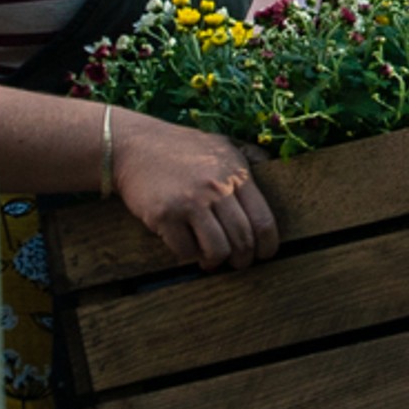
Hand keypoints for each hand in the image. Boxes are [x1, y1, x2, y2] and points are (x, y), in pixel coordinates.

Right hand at [109, 111, 277, 270]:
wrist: (134, 145)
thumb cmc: (180, 148)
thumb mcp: (220, 144)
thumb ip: (248, 158)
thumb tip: (275, 165)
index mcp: (235, 173)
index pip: (263, 220)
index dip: (267, 245)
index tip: (264, 254)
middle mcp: (216, 188)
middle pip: (243, 240)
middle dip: (242, 259)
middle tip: (237, 263)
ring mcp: (190, 201)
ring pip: (218, 250)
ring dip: (215, 261)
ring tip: (210, 259)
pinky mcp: (165, 215)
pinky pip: (186, 251)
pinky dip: (188, 255)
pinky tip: (186, 246)